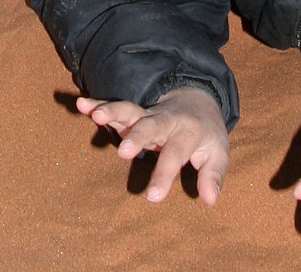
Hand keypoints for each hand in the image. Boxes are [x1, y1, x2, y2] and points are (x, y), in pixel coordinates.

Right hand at [76, 89, 229, 205]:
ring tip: (96, 114)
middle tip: (123, 152)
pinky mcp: (134, 113)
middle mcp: (166, 120)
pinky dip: (99, 105)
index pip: (176, 153)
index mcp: (188, 131)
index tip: (153, 197)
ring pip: (130, 110)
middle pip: (151, 125)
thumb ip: (213, 175)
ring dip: (113, 111)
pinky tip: (82, 105)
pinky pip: (115, 107)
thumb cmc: (206, 135)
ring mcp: (148, 114)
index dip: (164, 174)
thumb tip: (210, 199)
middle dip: (137, 137)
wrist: (198, 101)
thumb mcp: (218, 153)